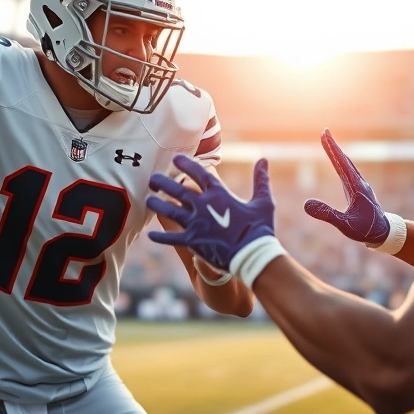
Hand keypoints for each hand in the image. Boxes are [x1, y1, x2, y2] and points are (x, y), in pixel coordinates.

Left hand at [146, 154, 275, 272]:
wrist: (253, 256)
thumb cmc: (260, 228)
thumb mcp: (263, 201)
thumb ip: (261, 179)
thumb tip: (264, 159)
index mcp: (219, 194)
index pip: (198, 173)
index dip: (186, 164)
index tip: (175, 158)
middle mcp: (203, 206)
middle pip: (177, 190)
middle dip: (163, 182)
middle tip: (153, 178)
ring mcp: (196, 224)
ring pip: (170, 211)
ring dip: (157, 204)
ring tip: (148, 199)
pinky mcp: (193, 241)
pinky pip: (172, 238)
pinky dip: (161, 237)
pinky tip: (150, 235)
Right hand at [304, 128, 388, 245]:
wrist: (385, 233)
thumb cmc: (366, 230)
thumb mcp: (345, 225)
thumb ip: (326, 214)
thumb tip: (306, 204)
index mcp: (356, 187)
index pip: (341, 163)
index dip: (332, 148)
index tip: (325, 134)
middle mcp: (359, 183)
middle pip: (345, 160)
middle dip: (334, 146)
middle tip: (325, 132)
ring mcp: (361, 186)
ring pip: (348, 165)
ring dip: (338, 154)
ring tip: (330, 145)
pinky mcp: (360, 191)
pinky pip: (349, 172)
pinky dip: (342, 163)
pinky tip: (340, 165)